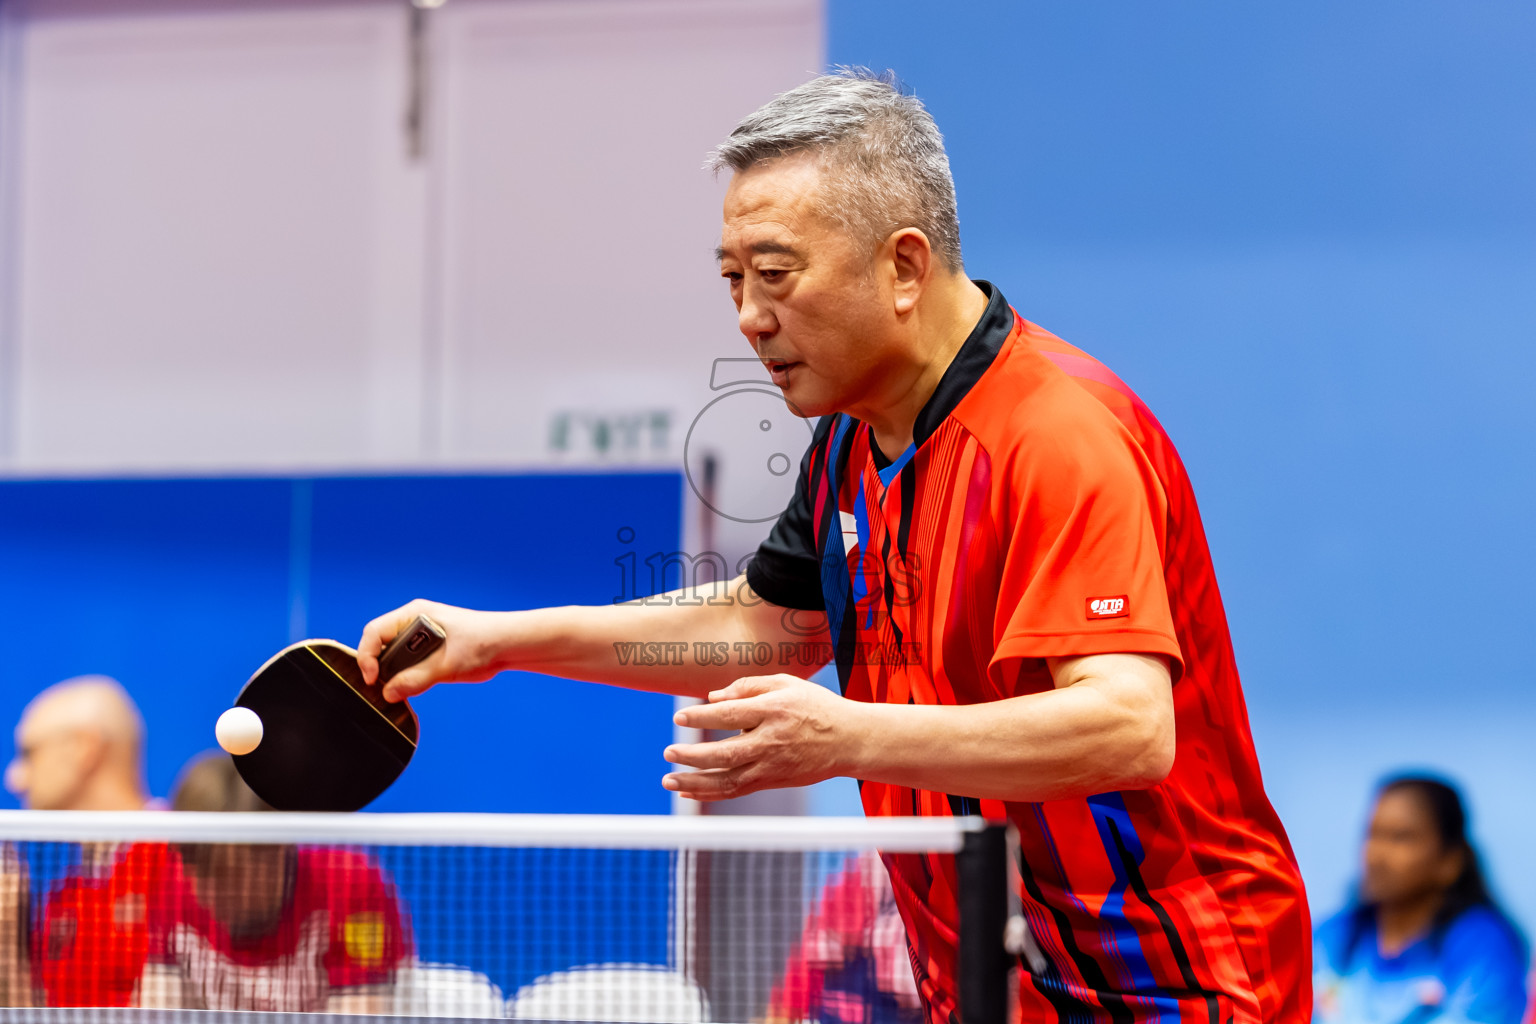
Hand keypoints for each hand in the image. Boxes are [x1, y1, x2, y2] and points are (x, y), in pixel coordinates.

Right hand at [357, 599, 507, 702]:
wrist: (508, 644)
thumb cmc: (481, 643)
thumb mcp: (445, 665)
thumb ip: (415, 680)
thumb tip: (388, 693)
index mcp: (414, 614)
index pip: (374, 632)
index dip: (367, 656)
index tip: (373, 679)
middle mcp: (413, 622)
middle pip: (381, 645)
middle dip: (380, 667)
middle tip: (384, 690)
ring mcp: (421, 636)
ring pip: (394, 656)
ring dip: (393, 674)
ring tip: (399, 691)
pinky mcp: (429, 650)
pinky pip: (407, 663)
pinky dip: (406, 676)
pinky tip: (413, 687)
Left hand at [663, 674, 861, 800]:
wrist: (850, 740)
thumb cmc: (815, 706)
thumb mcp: (787, 683)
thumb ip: (749, 686)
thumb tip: (713, 697)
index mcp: (774, 711)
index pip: (731, 715)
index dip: (702, 717)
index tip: (679, 717)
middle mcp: (772, 741)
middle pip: (726, 752)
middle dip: (692, 755)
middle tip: (668, 752)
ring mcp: (773, 765)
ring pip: (729, 779)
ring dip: (695, 782)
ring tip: (669, 779)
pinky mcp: (774, 781)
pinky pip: (738, 791)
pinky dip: (711, 794)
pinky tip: (690, 792)